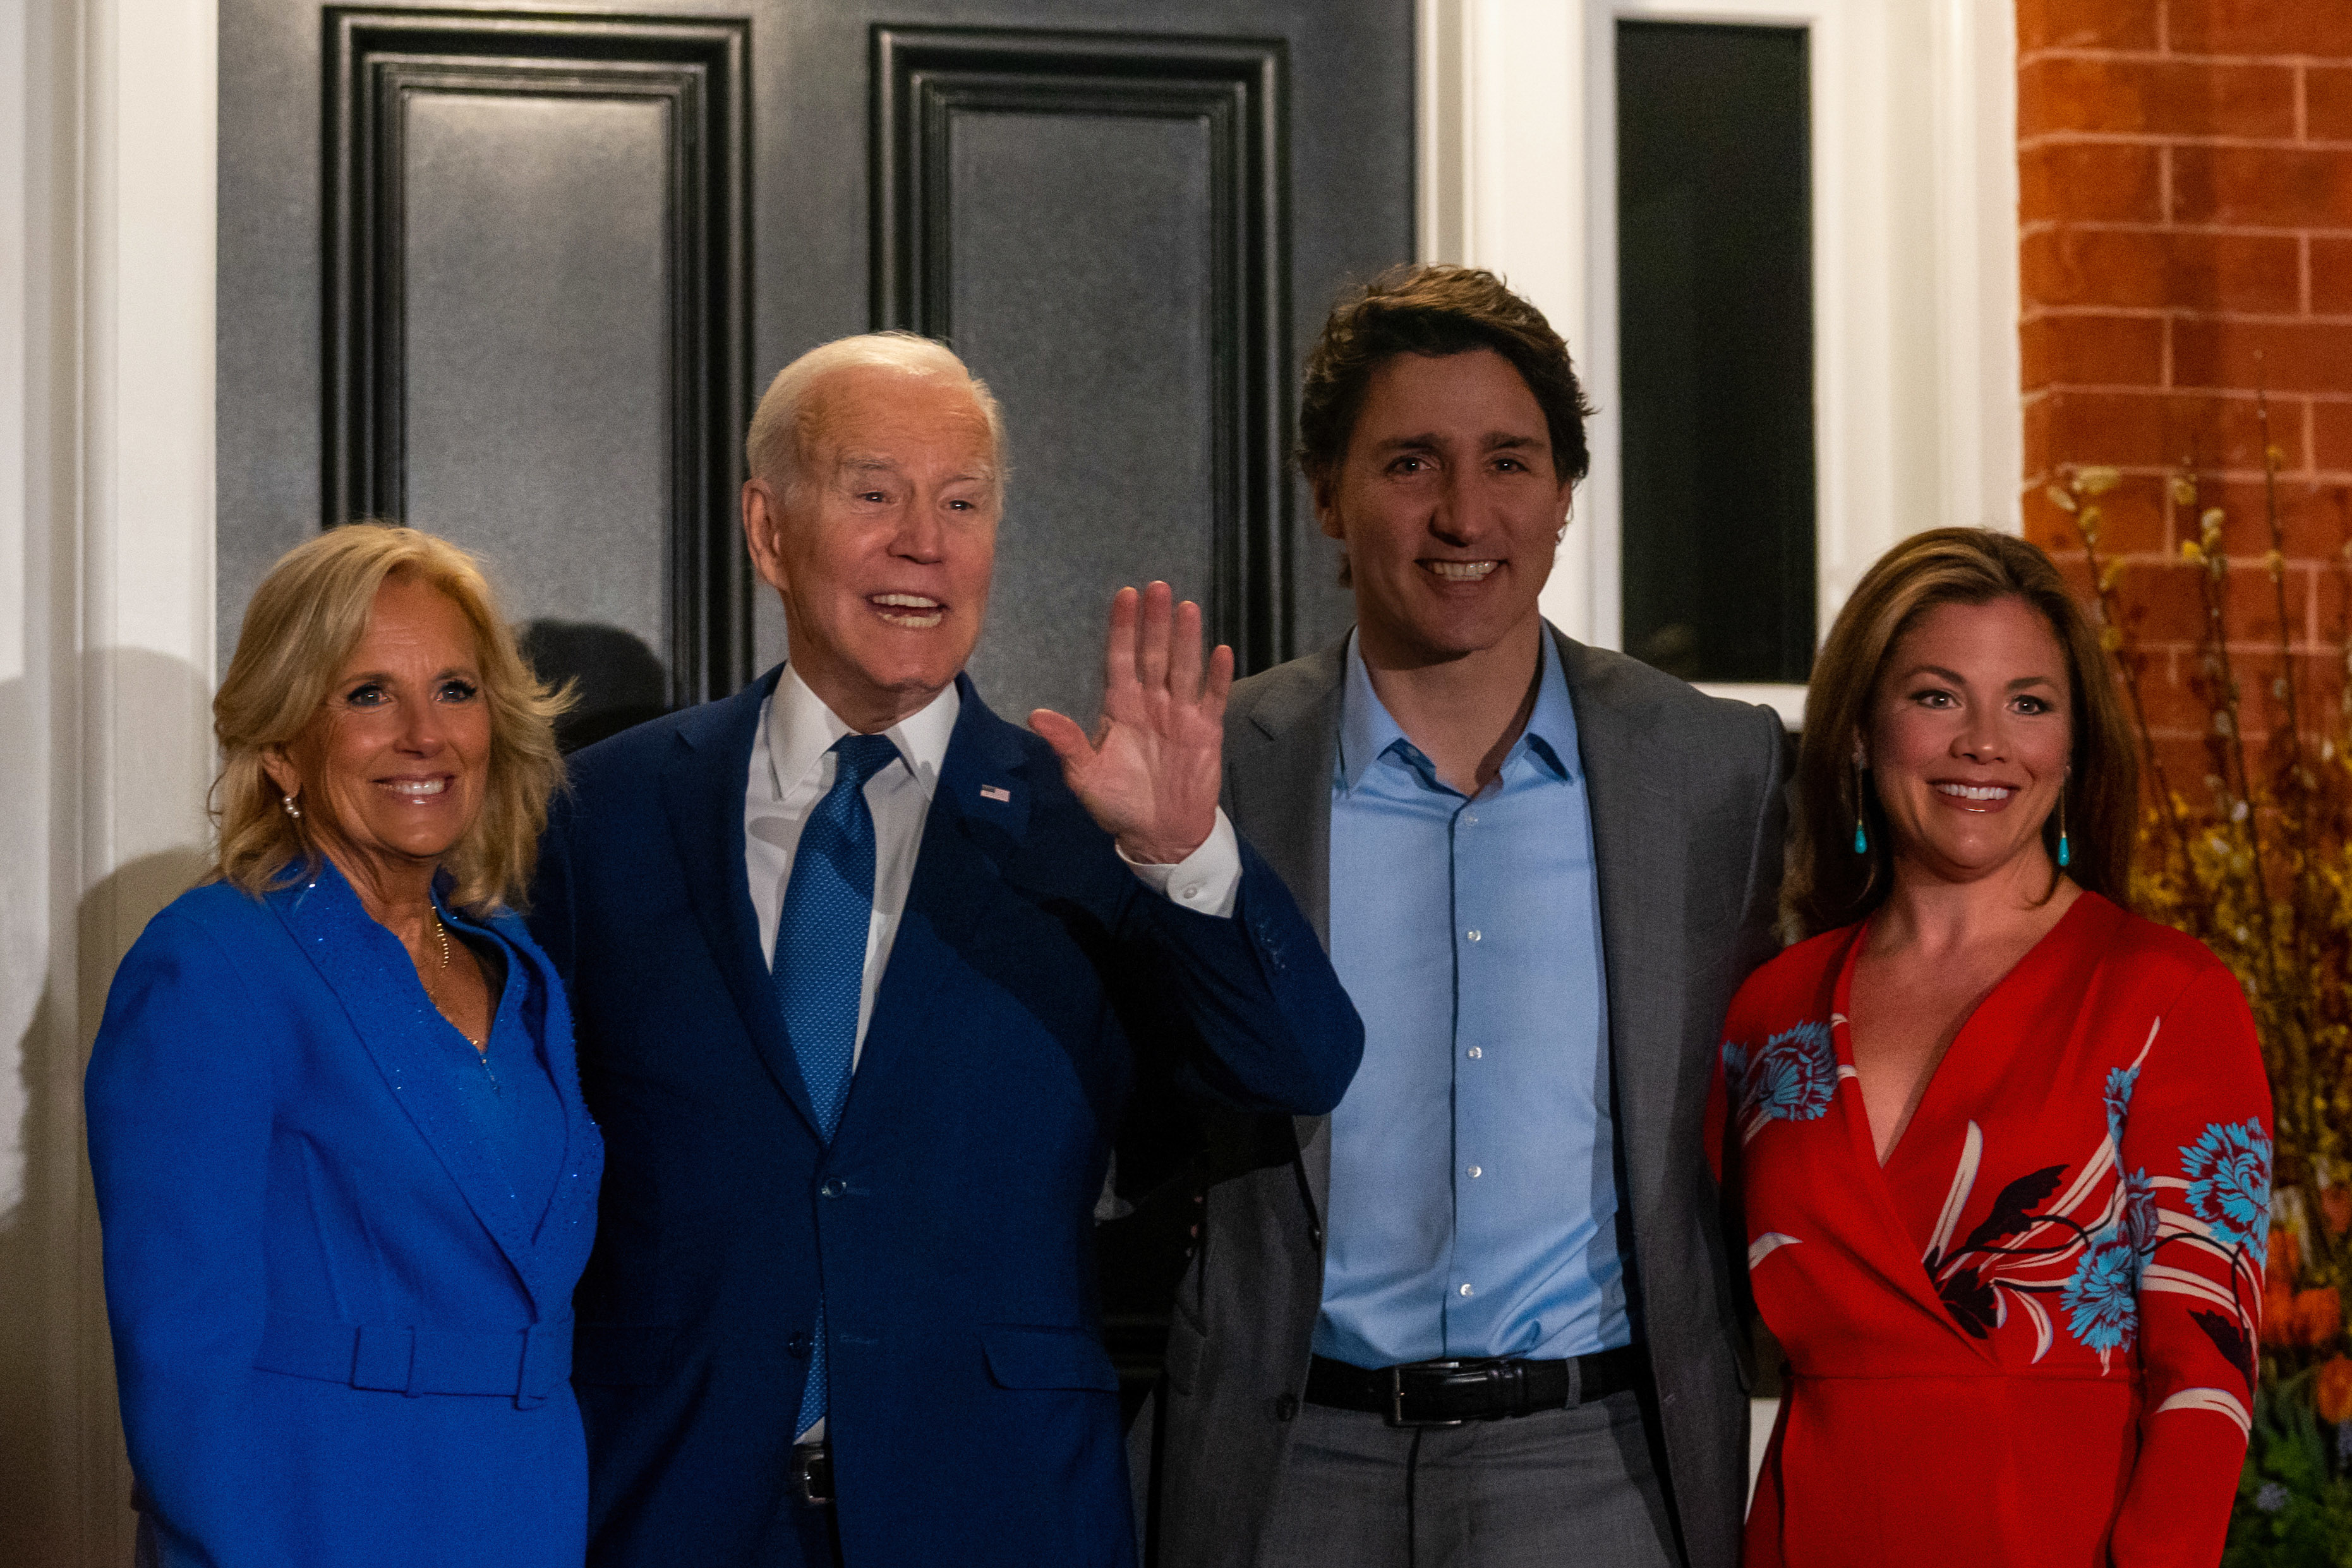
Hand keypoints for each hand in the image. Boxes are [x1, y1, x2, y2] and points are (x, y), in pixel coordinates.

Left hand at [1031, 582, 1232, 864]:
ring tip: (1186, 607)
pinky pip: (1213, 697)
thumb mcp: (1085, 776)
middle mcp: (1151, 702)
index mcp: (1120, 706)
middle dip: (1154, 622)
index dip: (1122, 628)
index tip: (1125, 596)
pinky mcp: (1207, 730)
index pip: (1120, 658)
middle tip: (1158, 587)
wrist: (1159, 835)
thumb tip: (1036, 715)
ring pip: (1184, 667)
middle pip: (1153, 654)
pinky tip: (1221, 650)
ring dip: (1186, 638)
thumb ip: (1067, 744)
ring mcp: (1181, 714)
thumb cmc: (1118, 804)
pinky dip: (1218, 676)